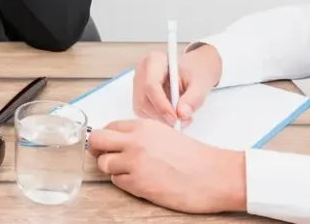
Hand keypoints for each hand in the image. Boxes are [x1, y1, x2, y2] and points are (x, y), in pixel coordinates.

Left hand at [89, 118, 246, 213]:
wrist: (213, 175)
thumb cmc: (194, 157)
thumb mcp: (164, 134)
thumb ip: (140, 134)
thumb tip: (119, 141)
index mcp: (142, 126)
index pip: (109, 126)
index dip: (107, 137)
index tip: (109, 145)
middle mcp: (134, 141)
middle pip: (96, 140)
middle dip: (96, 149)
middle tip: (103, 156)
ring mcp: (134, 162)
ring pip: (103, 163)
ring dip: (113, 168)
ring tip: (130, 172)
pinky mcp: (138, 183)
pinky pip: (116, 181)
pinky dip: (124, 182)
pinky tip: (140, 181)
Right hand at [133, 43, 221, 127]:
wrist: (194, 70)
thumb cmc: (196, 72)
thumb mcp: (201, 84)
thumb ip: (193, 98)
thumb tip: (181, 114)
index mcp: (154, 60)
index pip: (150, 85)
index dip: (161, 104)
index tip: (176, 118)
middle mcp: (142, 71)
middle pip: (143, 99)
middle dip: (162, 115)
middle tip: (181, 122)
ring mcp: (138, 84)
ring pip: (142, 108)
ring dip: (161, 119)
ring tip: (181, 118)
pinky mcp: (139, 96)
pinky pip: (144, 112)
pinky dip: (158, 119)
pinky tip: (173, 115)